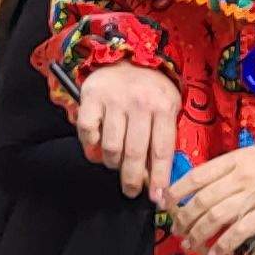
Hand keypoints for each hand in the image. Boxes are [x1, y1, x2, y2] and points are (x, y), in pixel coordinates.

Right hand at [75, 65, 183, 197]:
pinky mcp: (90, 97)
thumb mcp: (167, 108)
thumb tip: (158, 180)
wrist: (128, 56)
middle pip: (134, 153)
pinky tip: (97, 146)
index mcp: (163, 107)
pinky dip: (91, 145)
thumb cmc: (151, 90)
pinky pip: (87, 132)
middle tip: (131, 191)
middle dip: (133, 179)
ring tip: (115, 163)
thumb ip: (163, 138)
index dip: (159, 178)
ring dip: (112, 163)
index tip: (158, 198)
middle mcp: (139, 103)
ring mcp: (113, 100)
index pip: (161, 150)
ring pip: (110, 147)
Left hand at [168, 143, 254, 254]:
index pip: (197, 176)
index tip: (165, 201)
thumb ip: (228, 169)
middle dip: (184, 217)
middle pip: (202, 200)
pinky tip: (214, 252)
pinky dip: (223, 244)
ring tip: (189, 243)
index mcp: (236, 160)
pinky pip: (238, 232)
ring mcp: (253, 197)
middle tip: (176, 228)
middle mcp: (241, 178)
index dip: (177, 190)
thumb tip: (199, 188)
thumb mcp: (252, 155)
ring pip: (215, 217)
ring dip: (197, 233)